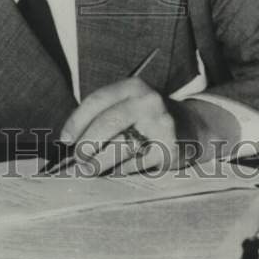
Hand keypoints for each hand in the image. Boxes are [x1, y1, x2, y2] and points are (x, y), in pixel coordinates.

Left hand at [60, 78, 234, 174]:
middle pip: (107, 123)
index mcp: (133, 86)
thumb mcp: (131, 104)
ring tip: (89, 169)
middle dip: (86, 145)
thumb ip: (105, 114)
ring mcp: (160, 124)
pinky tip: (114, 171)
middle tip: (78, 160)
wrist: (193, 128)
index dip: (77, 122)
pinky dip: (119, 170)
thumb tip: (71, 140)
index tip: (66, 139)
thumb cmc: (149, 118)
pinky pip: (134, 164)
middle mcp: (148, 101)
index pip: (97, 101)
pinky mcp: (168, 148)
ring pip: (119, 147)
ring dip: (98, 163)